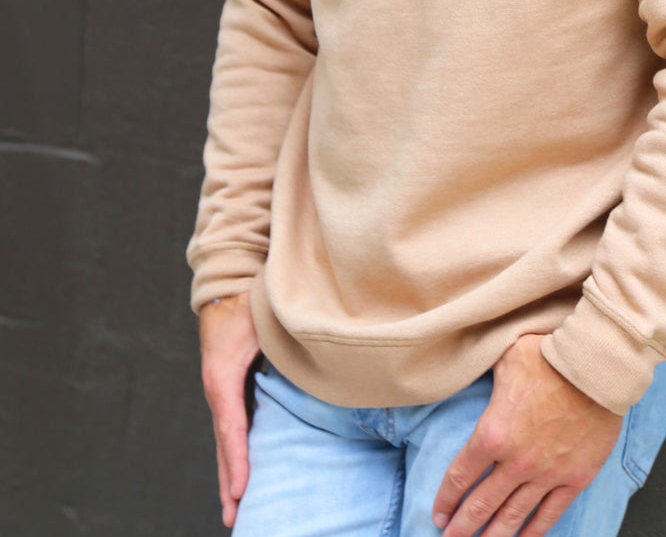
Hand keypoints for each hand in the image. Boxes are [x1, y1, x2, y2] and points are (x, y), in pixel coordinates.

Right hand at [199, 292, 260, 527]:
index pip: (231, 425)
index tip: (241, 490)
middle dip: (229, 481)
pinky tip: (241, 472)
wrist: (226, 283)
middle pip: (223, 442)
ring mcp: (220, 388)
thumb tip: (316, 360)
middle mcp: (217, 386)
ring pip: (225, 439)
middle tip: (233, 518)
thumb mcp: (264, 321)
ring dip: (230, 472)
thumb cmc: (248, 301)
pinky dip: (233, 452)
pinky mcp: (227, 386)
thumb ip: (283, 343)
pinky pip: (231, 426)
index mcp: (223, 375)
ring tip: (234, 508)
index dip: (237, 458)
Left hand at [432, 334, 621, 536]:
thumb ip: (486, 372)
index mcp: (493, 432)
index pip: (460, 475)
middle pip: (480, 505)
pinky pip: (549, 515)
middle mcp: (516, 461)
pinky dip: (532, 533)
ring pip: (512, 517)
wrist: (596, 367)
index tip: (438, 514)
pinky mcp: (574, 479)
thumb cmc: (549, 355)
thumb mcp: (505, 357)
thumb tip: (471, 362)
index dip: (446, 499)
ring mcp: (546, 474)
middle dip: (461, 528)